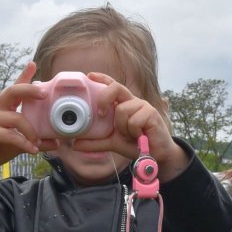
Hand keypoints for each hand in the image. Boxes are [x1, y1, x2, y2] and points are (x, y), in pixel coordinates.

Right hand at [0, 62, 55, 198]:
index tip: (33, 64)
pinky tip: (33, 150)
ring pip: (16, 118)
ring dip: (32, 131)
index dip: (23, 75)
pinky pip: (11, 135)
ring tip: (39, 142)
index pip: (15, 88)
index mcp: (5, 107)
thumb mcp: (20, 141)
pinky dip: (24, 143)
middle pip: (12, 91)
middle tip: (43, 93)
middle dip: (28, 90)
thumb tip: (57, 141)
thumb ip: (36, 139)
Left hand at [72, 72, 187, 181]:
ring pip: (122, 110)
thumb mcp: (112, 143)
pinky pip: (134, 120)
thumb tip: (75, 144)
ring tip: (131, 135)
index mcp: (124, 104)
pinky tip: (141, 136)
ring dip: (123, 128)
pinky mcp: (152, 113)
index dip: (102, 79)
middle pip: (116, 88)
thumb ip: (95, 142)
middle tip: (101, 113)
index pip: (112, 86)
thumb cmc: (136, 144)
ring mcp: (143, 106)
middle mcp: (133, 102)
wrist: (156, 156)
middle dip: (104, 98)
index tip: (90, 75)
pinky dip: (133, 132)